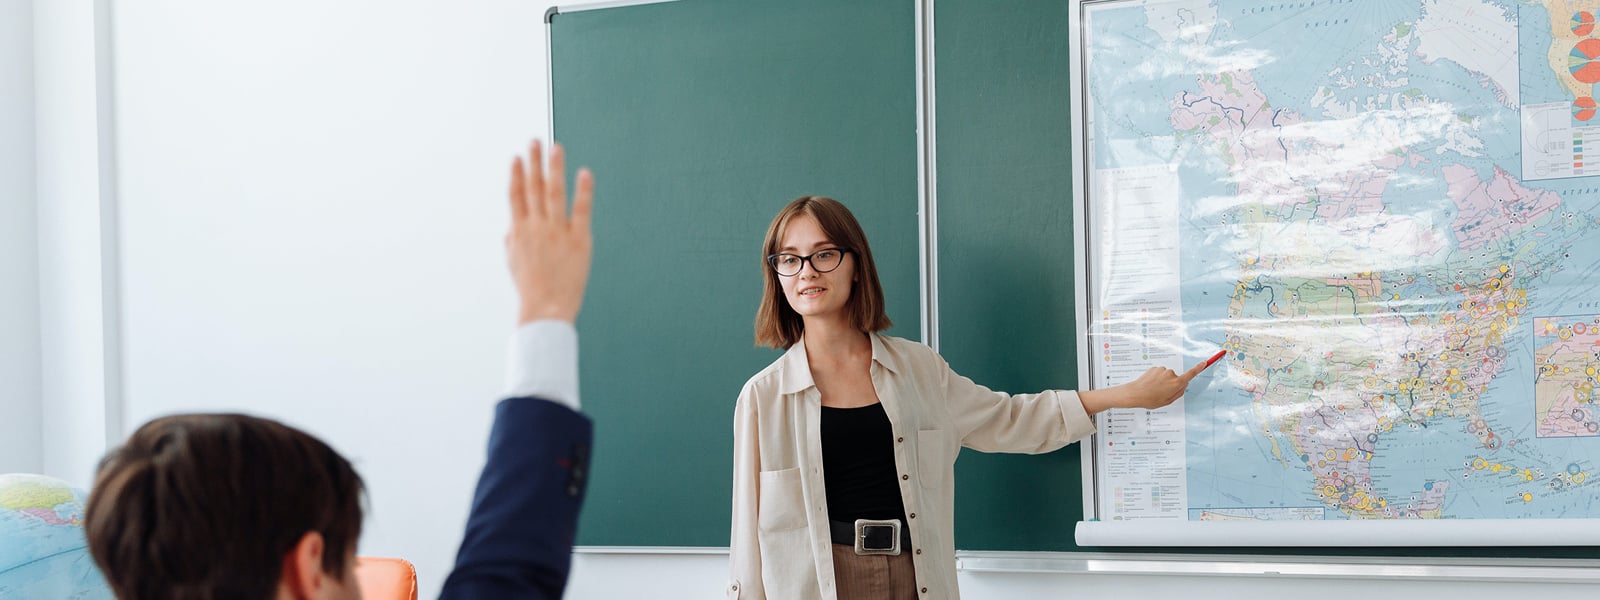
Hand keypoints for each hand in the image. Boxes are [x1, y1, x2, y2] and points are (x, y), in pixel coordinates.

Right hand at [506, 140, 593, 324]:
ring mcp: (557, 231)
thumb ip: (512, 242)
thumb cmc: (530, 288)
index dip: (517, 175)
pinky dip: (583, 190)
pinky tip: (584, 173)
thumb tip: (510, 228)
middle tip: (534, 141)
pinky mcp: (578, 239)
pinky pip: (581, 210)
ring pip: (554, 192)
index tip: (517, 157)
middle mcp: (536, 227)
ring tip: (556, 148)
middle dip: (533, 162)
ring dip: (554, 168)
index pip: (516, 196)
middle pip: (533, 188)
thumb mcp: (514, 263)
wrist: (546, 308)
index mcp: (519, 232)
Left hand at [1079, 360, 1210, 415]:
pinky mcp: (1155, 368)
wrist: (1134, 393)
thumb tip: (1182, 385)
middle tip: (1161, 393)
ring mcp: (1162, 370)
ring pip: (1167, 376)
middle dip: (1172, 384)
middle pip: (1177, 378)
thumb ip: (1178, 392)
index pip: (1191, 374)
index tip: (1206, 361)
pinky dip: (1156, 378)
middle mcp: (1171, 374)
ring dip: (1162, 381)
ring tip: (1153, 390)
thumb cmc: (1151, 400)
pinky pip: (1159, 373)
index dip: (1199, 367)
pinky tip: (1149, 384)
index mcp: (1176, 383)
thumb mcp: (1167, 401)